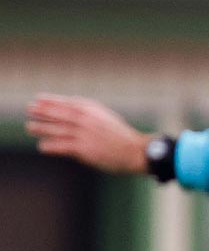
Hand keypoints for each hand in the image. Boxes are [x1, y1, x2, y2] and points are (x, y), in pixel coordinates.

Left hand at [25, 95, 152, 174]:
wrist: (136, 151)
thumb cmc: (122, 135)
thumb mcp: (106, 116)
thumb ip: (89, 111)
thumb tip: (72, 103)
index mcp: (91, 110)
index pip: (65, 102)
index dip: (49, 101)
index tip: (37, 99)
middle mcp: (85, 120)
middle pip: (58, 114)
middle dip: (42, 111)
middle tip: (29, 110)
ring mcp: (83, 134)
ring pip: (56, 129)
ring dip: (41, 128)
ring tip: (30, 127)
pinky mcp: (83, 149)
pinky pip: (61, 146)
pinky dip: (50, 146)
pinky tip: (42, 146)